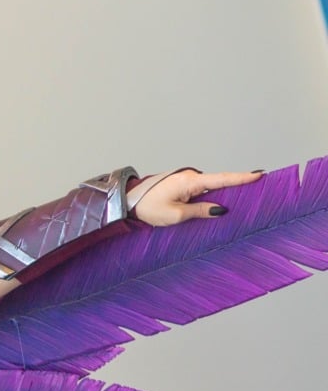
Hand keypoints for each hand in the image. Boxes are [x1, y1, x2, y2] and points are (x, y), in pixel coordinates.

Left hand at [127, 168, 261, 227]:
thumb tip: (221, 210)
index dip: (242, 178)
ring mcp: (188, 180)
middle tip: (261, 186)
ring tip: (244, 198)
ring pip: (212, 187)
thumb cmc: (148, 207)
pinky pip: (203, 190)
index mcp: (191, 181)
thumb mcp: (175, 215)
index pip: (222, 179)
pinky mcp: (183, 185)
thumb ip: (200, 211)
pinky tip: (220, 203)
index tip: (260, 175)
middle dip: (239, 185)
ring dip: (224, 192)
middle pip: (221, 182)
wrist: (129, 200)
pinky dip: (212, 195)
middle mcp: (191, 177)